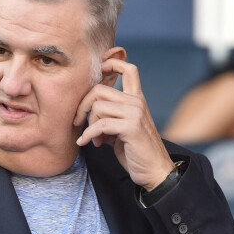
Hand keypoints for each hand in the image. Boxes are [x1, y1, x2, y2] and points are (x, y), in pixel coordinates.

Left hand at [74, 57, 174, 190]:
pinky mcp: (131, 127)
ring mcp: (135, 113)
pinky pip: (100, 124)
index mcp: (137, 99)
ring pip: (98, 107)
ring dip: (89, 125)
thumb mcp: (121, 129)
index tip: (99, 68)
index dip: (112, 63)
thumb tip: (87, 114)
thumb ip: (109, 117)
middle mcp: (137, 102)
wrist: (154, 171)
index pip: (129, 69)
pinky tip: (85, 143)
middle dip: (83, 106)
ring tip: (94, 140)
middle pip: (100, 89)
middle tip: (78, 121)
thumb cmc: (136, 152)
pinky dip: (88, 135)